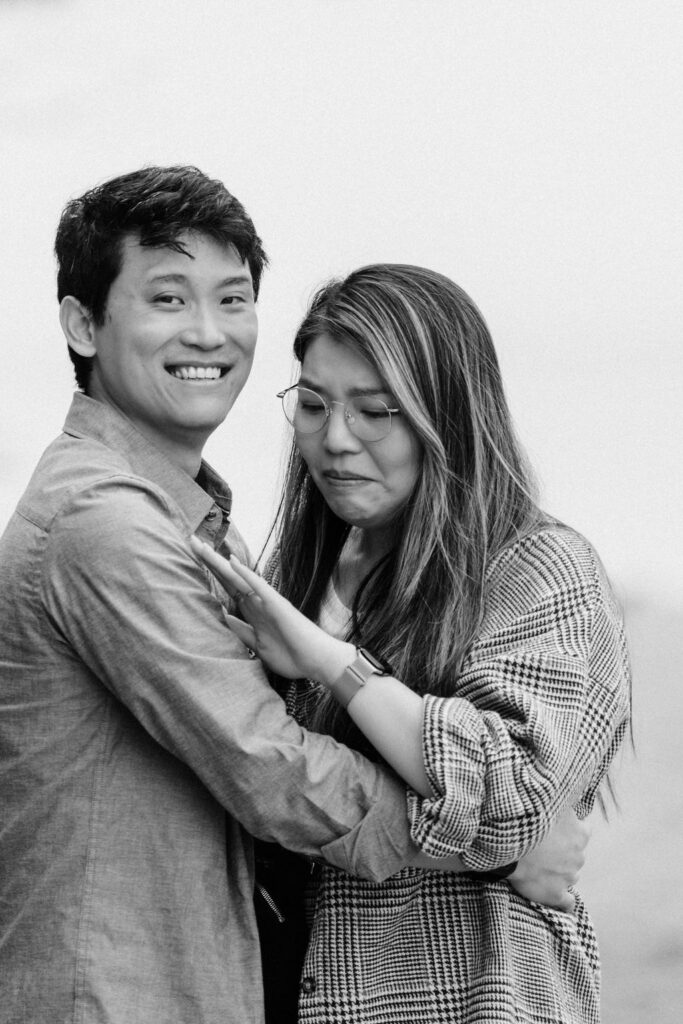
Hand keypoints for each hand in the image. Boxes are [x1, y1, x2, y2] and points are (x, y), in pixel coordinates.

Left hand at [190, 538, 353, 681]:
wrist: (317, 662)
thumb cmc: (292, 655)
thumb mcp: (257, 645)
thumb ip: (242, 630)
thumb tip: (224, 616)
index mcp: (252, 611)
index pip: (226, 587)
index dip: (210, 572)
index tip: (194, 558)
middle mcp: (257, 601)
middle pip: (228, 576)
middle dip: (209, 560)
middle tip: (191, 540)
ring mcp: (266, 601)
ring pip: (239, 577)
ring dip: (220, 562)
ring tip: (202, 546)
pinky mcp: (277, 605)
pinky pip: (258, 587)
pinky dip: (245, 574)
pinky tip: (233, 561)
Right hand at [508, 806, 590, 911]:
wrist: (512, 841)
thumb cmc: (530, 817)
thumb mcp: (551, 799)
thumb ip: (564, 798)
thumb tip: (575, 786)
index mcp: (581, 833)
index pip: (583, 831)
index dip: (570, 830)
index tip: (556, 829)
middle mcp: (579, 856)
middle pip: (575, 855)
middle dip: (563, 852)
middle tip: (543, 846)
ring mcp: (568, 877)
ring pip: (570, 875)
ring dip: (559, 872)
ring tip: (540, 867)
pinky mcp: (556, 895)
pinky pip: (567, 903)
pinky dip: (565, 902)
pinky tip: (562, 901)